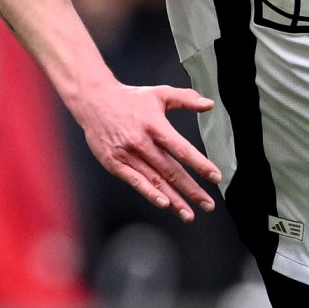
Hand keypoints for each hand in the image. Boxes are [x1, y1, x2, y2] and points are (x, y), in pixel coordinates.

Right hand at [69, 80, 220, 221]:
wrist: (93, 100)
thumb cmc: (128, 99)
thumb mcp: (159, 94)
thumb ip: (186, 99)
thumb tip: (209, 104)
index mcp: (155, 126)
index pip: (182, 149)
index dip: (200, 164)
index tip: (215, 177)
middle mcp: (142, 142)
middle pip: (171, 170)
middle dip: (192, 190)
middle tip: (208, 204)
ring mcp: (127, 155)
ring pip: (155, 180)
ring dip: (174, 199)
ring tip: (189, 214)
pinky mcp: (114, 164)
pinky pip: (135, 181)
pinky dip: (149, 193)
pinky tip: (163, 203)